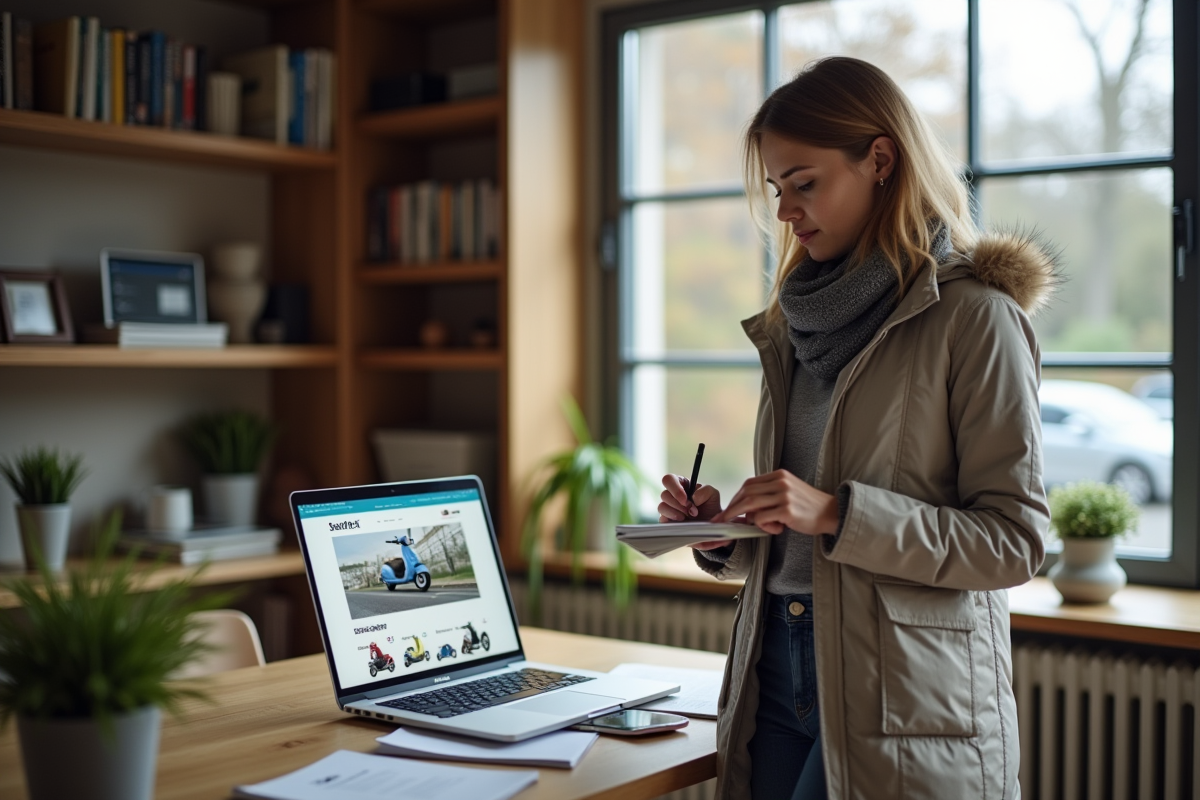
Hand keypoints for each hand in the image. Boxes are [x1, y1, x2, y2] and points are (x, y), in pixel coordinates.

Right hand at [659, 474, 731, 549]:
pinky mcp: (666, 520)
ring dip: (676, 513)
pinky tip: (683, 522)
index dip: (675, 488)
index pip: (669, 479)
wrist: (710, 524)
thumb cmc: (710, 507)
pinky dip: (673, 520)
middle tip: (691, 510)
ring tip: (689, 517)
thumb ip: (705, 490)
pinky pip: (662, 519)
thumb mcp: (713, 495)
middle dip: (679, 504)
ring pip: (662, 507)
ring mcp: (668, 508)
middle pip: (664, 494)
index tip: (685, 499)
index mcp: (681, 484)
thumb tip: (694, 497)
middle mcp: (672, 495)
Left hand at [712, 469, 838, 535]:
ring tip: (739, 525)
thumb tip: (748, 507)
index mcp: (780, 475)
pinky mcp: (787, 510)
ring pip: (751, 504)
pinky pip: (762, 517)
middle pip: (746, 492)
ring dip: (741, 516)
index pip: (750, 483)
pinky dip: (761, 525)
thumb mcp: (790, 491)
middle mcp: (781, 482)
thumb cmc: (809, 507)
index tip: (729, 508)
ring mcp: (784, 495)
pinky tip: (774, 529)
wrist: (832, 514)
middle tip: (723, 519)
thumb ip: (770, 493)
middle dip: (732, 506)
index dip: (736, 496)